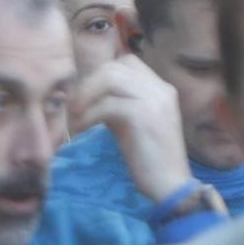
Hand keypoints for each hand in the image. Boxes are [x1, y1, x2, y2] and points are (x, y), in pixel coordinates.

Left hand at [69, 57, 192, 205]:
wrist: (170, 183)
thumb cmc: (149, 157)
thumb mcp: (133, 123)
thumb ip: (118, 103)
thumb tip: (88, 94)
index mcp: (161, 88)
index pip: (127, 61)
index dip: (101, 73)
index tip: (86, 96)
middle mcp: (161, 89)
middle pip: (115, 67)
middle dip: (87, 84)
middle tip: (74, 107)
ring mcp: (155, 100)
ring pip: (110, 78)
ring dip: (86, 96)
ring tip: (76, 117)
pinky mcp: (144, 116)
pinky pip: (107, 105)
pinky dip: (89, 116)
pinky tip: (82, 130)